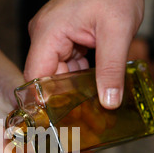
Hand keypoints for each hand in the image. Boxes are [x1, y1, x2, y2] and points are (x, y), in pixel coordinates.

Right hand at [25, 0, 143, 108]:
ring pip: (57, 72)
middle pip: (46, 77)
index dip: (45, 101)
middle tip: (83, 117)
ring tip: (91, 104)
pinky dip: (79, 74)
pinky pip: (67, 62)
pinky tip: (93, 85)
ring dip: (73, 86)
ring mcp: (53, 35)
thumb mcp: (118, 32)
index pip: (35, 78)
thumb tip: (108, 102)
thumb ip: (111, 69)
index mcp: (48, 33)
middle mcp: (44, 35)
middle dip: (64, 96)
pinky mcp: (64, 36)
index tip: (60, 120)